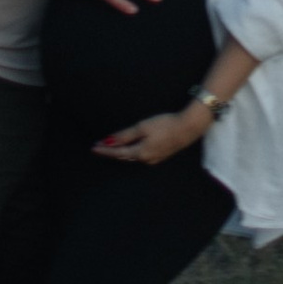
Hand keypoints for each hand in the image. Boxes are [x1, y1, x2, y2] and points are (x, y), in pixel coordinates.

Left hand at [94, 106, 208, 165]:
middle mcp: (146, 159)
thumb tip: (109, 141)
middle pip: (124, 156)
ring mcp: (154, 158)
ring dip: (121, 153)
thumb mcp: (143, 127)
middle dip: (111, 152)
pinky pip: (141, 156)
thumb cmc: (165, 124)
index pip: (117, 152)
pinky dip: (132, 153)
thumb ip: (125, 135)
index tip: (93, 148)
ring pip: (133, 157)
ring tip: (111, 148)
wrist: (188, 127)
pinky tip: (130, 149)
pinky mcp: (161, 154)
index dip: (105, 150)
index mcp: (140, 152)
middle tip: (98, 147)